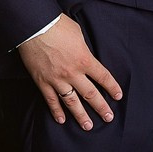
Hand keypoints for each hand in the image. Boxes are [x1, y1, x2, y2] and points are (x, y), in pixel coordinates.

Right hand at [16, 13, 122, 129]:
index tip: (118, 96)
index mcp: (84, 59)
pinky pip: (51, 100)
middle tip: (108, 118)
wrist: (34, 26)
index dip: (112, 87)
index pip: (103, 77)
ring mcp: (57, 79)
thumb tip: (84, 54)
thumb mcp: (77, 33)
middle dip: (101, 107)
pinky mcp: (43, 82)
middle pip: (91, 94)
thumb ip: (82, 48)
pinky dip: (56, 111)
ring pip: (72, 102)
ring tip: (88, 126)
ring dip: (81, 115)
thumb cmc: (57, 25)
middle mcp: (73, 73)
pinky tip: (61, 119)